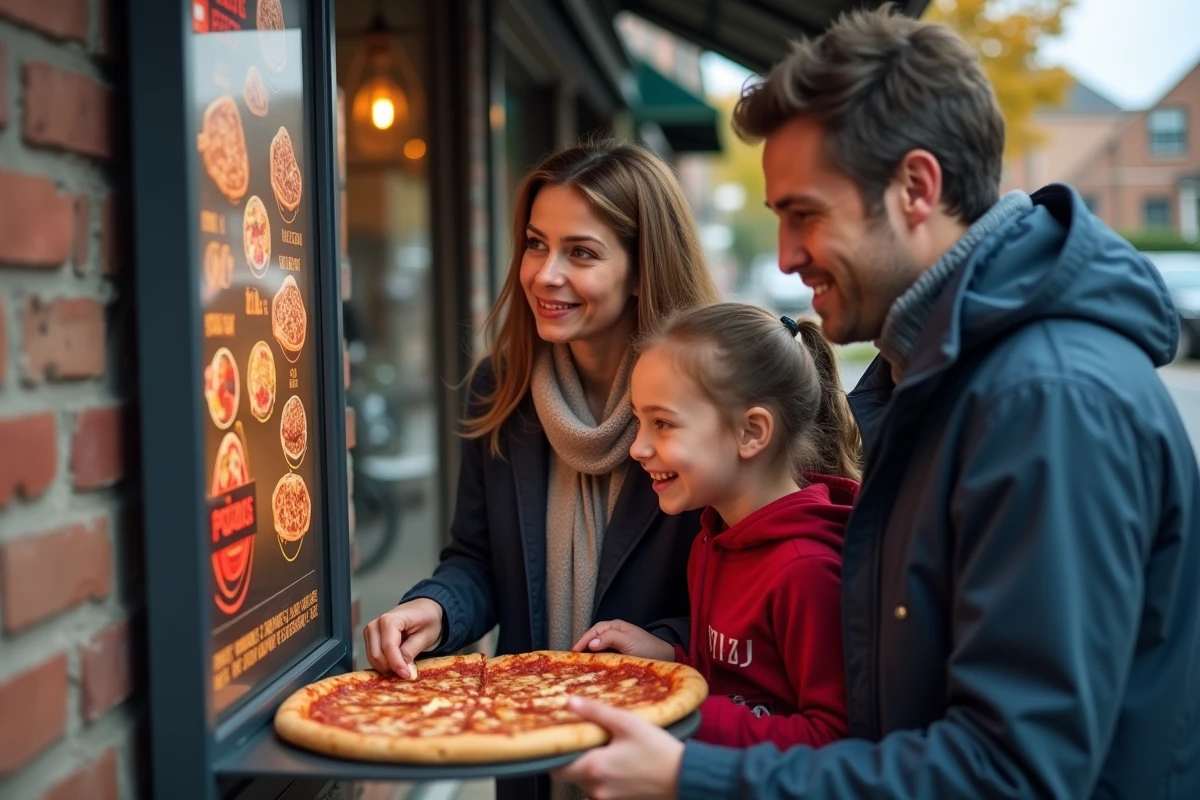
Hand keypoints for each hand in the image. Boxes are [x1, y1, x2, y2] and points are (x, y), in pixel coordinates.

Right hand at [362, 598, 443, 678]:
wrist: (423, 608)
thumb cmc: (427, 619)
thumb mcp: (426, 635)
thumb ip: (411, 651)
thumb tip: (403, 670)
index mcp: (390, 619)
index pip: (388, 646)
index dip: (397, 663)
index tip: (407, 675)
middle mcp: (375, 624)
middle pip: (377, 654)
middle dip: (391, 667)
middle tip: (407, 673)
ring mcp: (370, 631)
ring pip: (373, 658)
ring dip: (387, 667)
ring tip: (404, 668)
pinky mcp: (370, 639)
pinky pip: (373, 657)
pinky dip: (383, 664)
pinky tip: (397, 664)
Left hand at [552, 696, 683, 799]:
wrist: (685, 776)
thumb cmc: (658, 750)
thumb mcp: (627, 723)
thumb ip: (595, 712)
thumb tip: (569, 701)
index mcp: (593, 769)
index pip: (556, 769)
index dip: (555, 754)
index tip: (561, 740)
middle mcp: (596, 789)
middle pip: (571, 775)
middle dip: (575, 759)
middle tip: (587, 740)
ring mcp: (608, 799)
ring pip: (587, 783)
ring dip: (591, 768)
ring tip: (607, 749)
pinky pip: (603, 790)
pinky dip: (605, 777)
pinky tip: (620, 764)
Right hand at [572, 619, 675, 661]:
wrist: (666, 658)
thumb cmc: (649, 649)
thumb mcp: (629, 642)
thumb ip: (611, 638)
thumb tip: (591, 642)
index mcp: (616, 626)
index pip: (595, 630)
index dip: (583, 639)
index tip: (574, 651)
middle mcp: (615, 633)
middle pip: (595, 637)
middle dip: (583, 645)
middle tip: (573, 658)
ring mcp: (617, 643)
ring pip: (599, 646)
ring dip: (589, 652)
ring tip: (580, 662)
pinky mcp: (620, 653)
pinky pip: (605, 654)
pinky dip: (597, 658)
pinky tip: (593, 666)